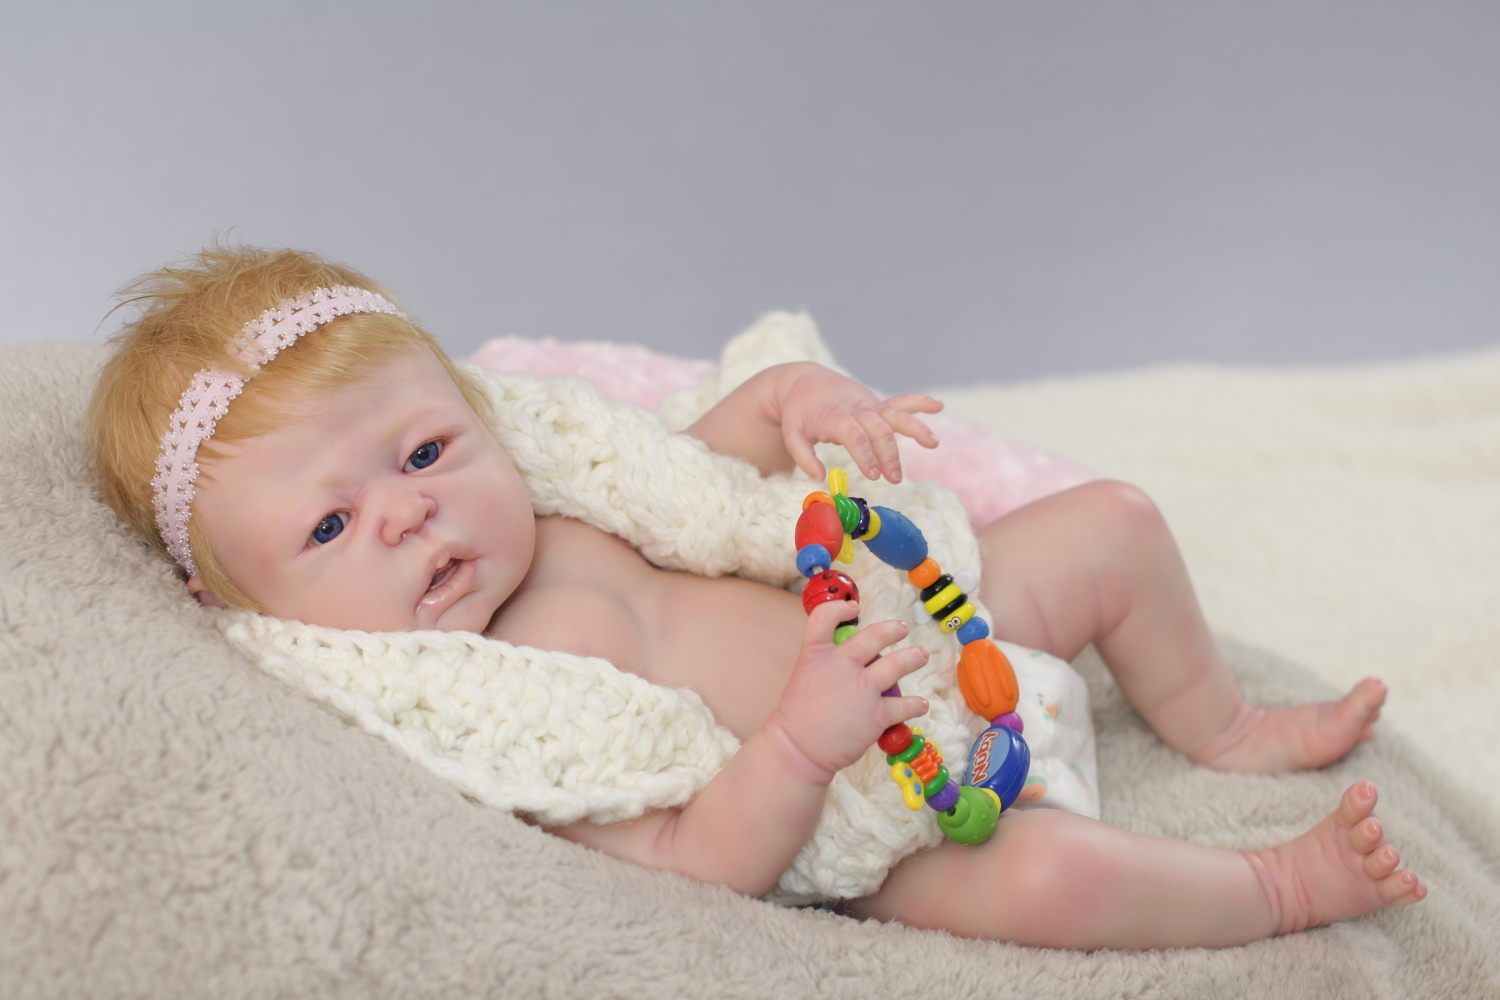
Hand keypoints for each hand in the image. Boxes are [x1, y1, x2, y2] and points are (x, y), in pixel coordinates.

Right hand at [766, 601, 929, 781]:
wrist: (798, 749)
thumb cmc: (798, 717)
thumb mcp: (804, 676)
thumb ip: (825, 663)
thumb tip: (850, 659)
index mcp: (817, 654)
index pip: (825, 617)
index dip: (840, 608)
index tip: (853, 608)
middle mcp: (842, 665)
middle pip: (874, 636)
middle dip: (892, 630)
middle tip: (901, 629)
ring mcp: (862, 689)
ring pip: (898, 664)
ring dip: (913, 657)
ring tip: (921, 655)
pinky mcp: (877, 714)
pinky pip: (905, 705)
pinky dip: (915, 704)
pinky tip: (920, 704)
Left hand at [772, 363, 941, 483]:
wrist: (804, 380)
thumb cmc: (798, 411)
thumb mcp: (792, 434)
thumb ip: (803, 457)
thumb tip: (819, 478)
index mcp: (837, 416)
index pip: (856, 436)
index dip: (866, 455)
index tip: (874, 475)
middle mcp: (859, 408)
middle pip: (880, 430)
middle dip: (889, 455)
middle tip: (894, 479)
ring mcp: (871, 404)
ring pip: (897, 415)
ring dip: (916, 429)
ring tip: (933, 443)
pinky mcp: (878, 404)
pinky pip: (902, 402)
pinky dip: (920, 403)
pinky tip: (938, 406)